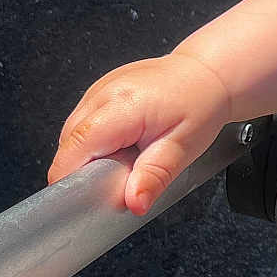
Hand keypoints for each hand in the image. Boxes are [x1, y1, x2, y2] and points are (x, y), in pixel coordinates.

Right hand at [47, 53, 232, 215]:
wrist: (208, 73)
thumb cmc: (202, 104)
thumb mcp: (184, 147)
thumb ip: (154, 177)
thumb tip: (134, 203)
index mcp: (122, 106)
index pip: (72, 152)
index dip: (74, 180)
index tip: (90, 199)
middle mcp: (102, 93)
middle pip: (69, 147)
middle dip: (87, 170)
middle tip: (124, 174)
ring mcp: (97, 89)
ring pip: (72, 137)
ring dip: (92, 155)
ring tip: (129, 153)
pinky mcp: (98, 91)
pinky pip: (83, 125)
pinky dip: (97, 141)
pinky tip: (124, 140)